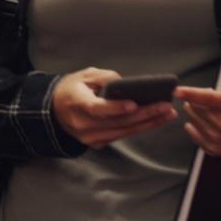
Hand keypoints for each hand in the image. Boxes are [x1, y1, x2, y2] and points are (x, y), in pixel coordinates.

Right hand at [52, 67, 176, 148]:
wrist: (54, 111)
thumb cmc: (71, 90)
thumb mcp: (84, 76)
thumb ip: (105, 78)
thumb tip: (128, 85)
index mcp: (76, 103)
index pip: (97, 108)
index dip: (116, 108)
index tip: (134, 104)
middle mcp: (82, 124)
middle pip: (117, 122)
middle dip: (145, 114)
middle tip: (165, 106)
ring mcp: (89, 137)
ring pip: (123, 131)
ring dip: (148, 123)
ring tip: (167, 114)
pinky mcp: (97, 143)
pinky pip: (121, 135)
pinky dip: (138, 128)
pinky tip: (154, 121)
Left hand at [175, 47, 220, 156]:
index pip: (207, 98)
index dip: (191, 93)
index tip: (176, 91)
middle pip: (195, 108)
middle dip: (196, 101)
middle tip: (210, 101)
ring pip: (193, 120)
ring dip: (196, 114)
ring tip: (211, 112)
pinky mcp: (216, 149)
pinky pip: (194, 134)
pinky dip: (195, 127)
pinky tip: (207, 123)